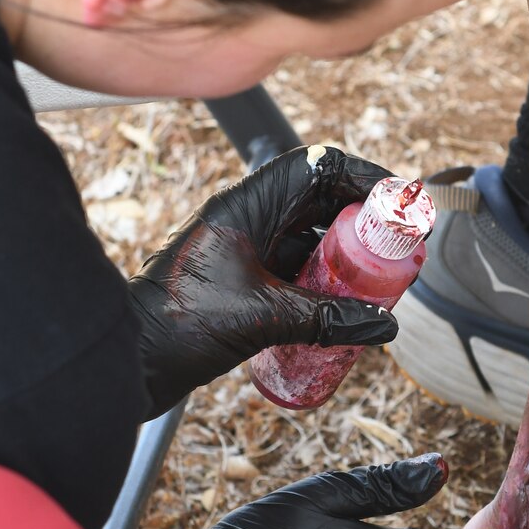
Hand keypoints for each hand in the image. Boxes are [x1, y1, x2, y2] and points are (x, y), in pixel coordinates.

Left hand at [127, 145, 399, 416]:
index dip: (365, 177)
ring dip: (348, 255)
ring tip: (382, 281)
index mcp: (247, 205)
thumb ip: (327, 318)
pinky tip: (347, 309)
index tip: (400, 202)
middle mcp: (249, 219)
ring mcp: (246, 249)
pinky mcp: (245, 281)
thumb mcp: (263, 318)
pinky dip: (326, 283)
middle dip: (366, 221)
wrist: (127, 362)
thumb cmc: (177, 326)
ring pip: (312, 237)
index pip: (317, 166)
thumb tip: (384, 324)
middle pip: (322, 200)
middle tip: (401, 248)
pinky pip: (298, 269)